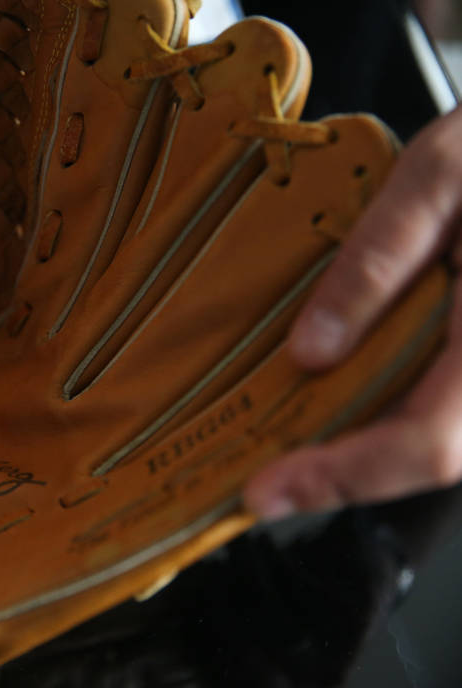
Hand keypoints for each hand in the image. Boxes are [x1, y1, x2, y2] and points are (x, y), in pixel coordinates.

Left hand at [245, 106, 461, 519]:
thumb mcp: (439, 177)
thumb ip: (377, 263)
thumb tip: (311, 351)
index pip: (430, 443)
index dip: (345, 477)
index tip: (266, 491)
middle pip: (432, 454)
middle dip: (341, 475)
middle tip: (263, 481)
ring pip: (441, 438)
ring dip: (362, 452)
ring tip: (286, 450)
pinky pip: (443, 404)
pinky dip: (386, 415)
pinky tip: (334, 401)